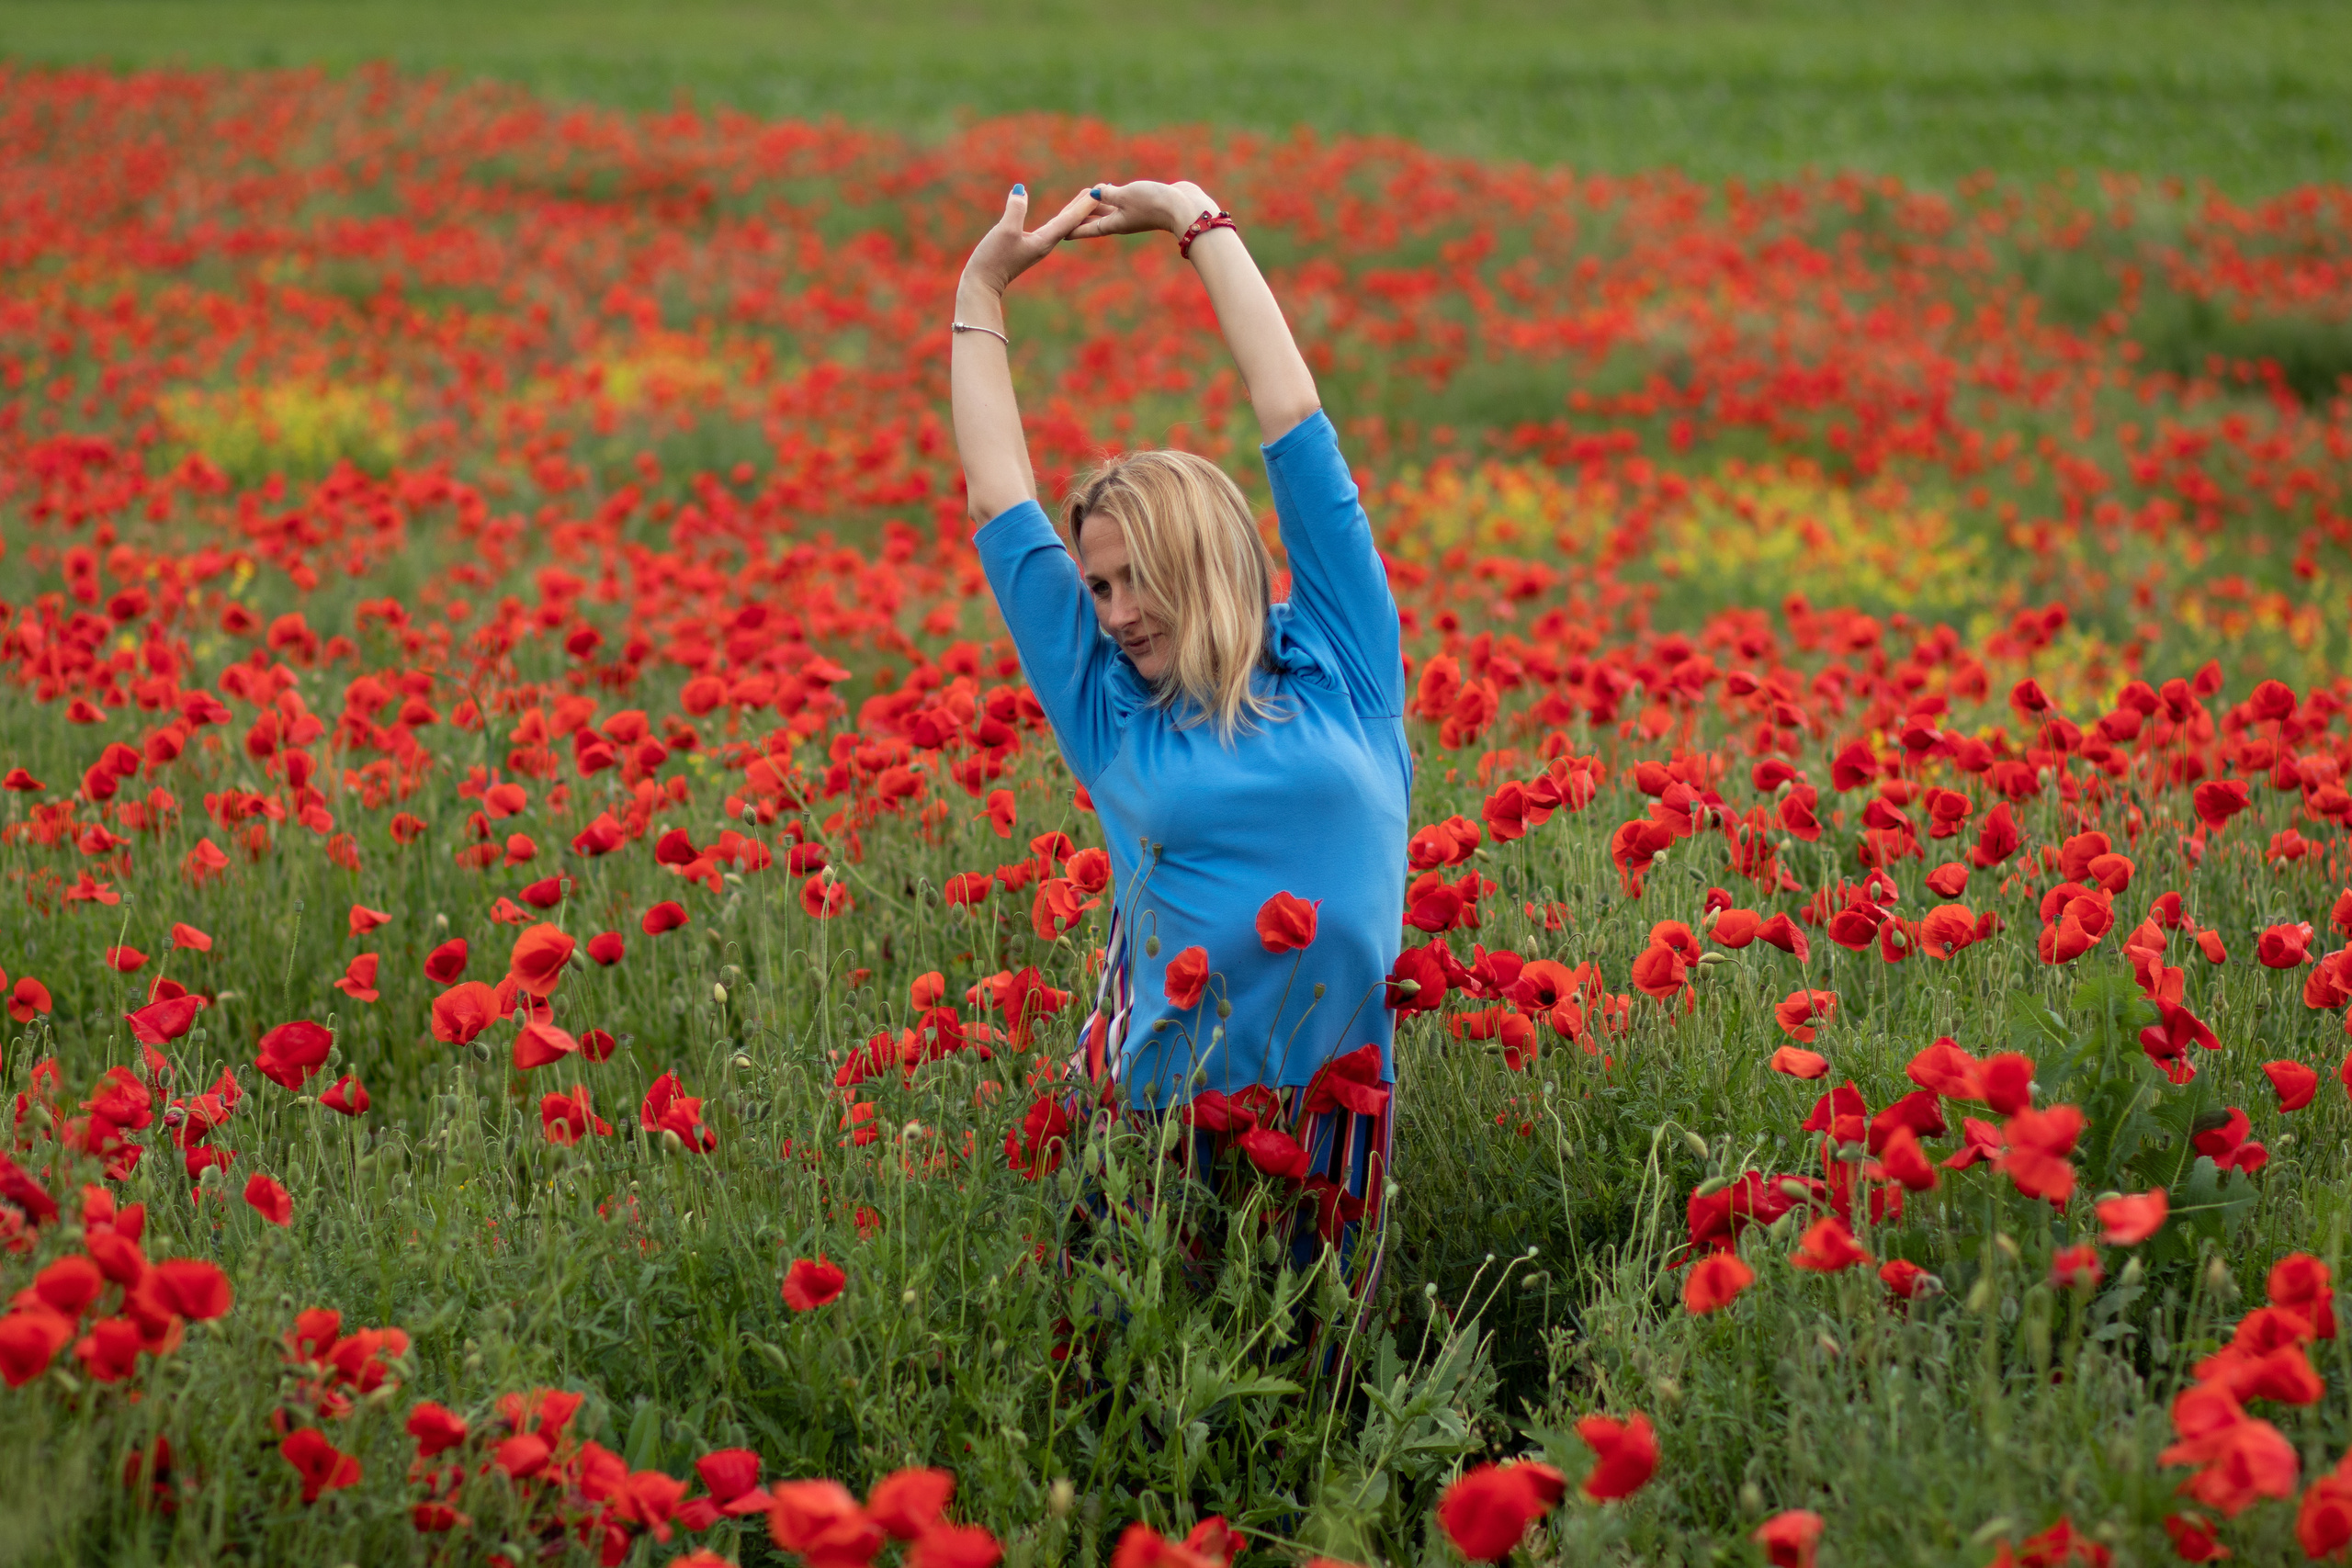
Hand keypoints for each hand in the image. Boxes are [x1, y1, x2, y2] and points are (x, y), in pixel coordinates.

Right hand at [960, 185, 1098, 299]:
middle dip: (1085, 206)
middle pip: (1070, 222)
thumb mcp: (1004, 231)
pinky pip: (1052, 229)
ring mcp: (1038, 246)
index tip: (1099, 192)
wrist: (982, 283)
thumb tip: (1021, 191)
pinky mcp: (1029, 247)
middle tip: (1101, 191)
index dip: (1084, 204)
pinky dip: (1061, 218)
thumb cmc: (993, 259)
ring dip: (1075, 211)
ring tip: (1085, 200)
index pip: (1069, 219)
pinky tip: (1062, 216)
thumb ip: (1015, 210)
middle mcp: (1045, 244)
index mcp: (1044, 241)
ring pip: (1062, 225)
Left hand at [1070, 180, 1218, 240]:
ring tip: (1081, 198)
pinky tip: (1105, 189)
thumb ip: (1109, 194)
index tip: (1057, 232)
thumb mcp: (1126, 195)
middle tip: (1065, 212)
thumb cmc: (1154, 203)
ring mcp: (1131, 213)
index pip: (1087, 228)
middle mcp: (1120, 220)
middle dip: (1080, 214)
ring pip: (1106, 208)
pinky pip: (1119, 200)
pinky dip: (1109, 196)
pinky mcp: (1141, 203)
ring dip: (1094, 204)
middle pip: (1094, 219)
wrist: (1184, 207)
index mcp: (1113, 224)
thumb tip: (1096, 193)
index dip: (1071, 228)